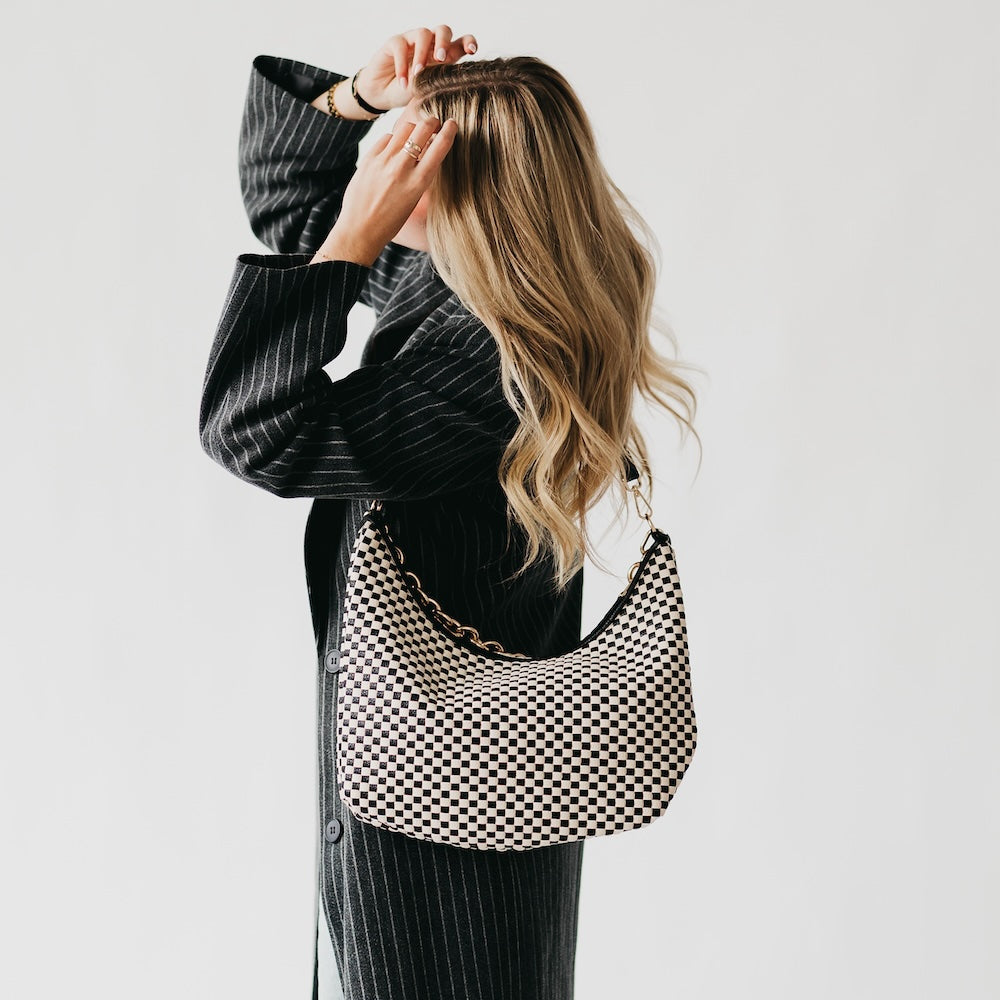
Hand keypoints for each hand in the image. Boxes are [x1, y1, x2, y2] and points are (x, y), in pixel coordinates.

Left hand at [312, 115, 458, 266]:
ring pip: (404, 128)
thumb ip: (422, 174)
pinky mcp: (369, 158)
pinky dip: (394, 139)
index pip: (439, 147)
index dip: (449, 131)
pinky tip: (394, 149)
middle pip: (422, 129)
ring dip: (413, 128)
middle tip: (433, 123)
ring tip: (413, 136)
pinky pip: (387, 137)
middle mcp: (402, 169)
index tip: (452, 124)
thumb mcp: (414, 200)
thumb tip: (429, 148)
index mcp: (418, 183)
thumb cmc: (391, 220)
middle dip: (431, 122)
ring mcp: (384, 161)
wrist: (360, 230)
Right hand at [354, 25, 477, 110]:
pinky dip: (402, 65)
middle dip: (444, 42)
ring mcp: (412, 41)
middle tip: (440, 59)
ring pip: (423, 33)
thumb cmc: (410, 93)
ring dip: (422, 54)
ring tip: (418, 74)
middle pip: (443, 30)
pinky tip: (403, 82)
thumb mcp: (430, 91)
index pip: (461, 42)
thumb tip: (460, 86)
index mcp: (444, 55)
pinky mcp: (394, 43)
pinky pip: (400, 45)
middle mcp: (430, 44)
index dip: (468, 42)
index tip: (472, 51)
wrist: (383, 95)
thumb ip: (443, 84)